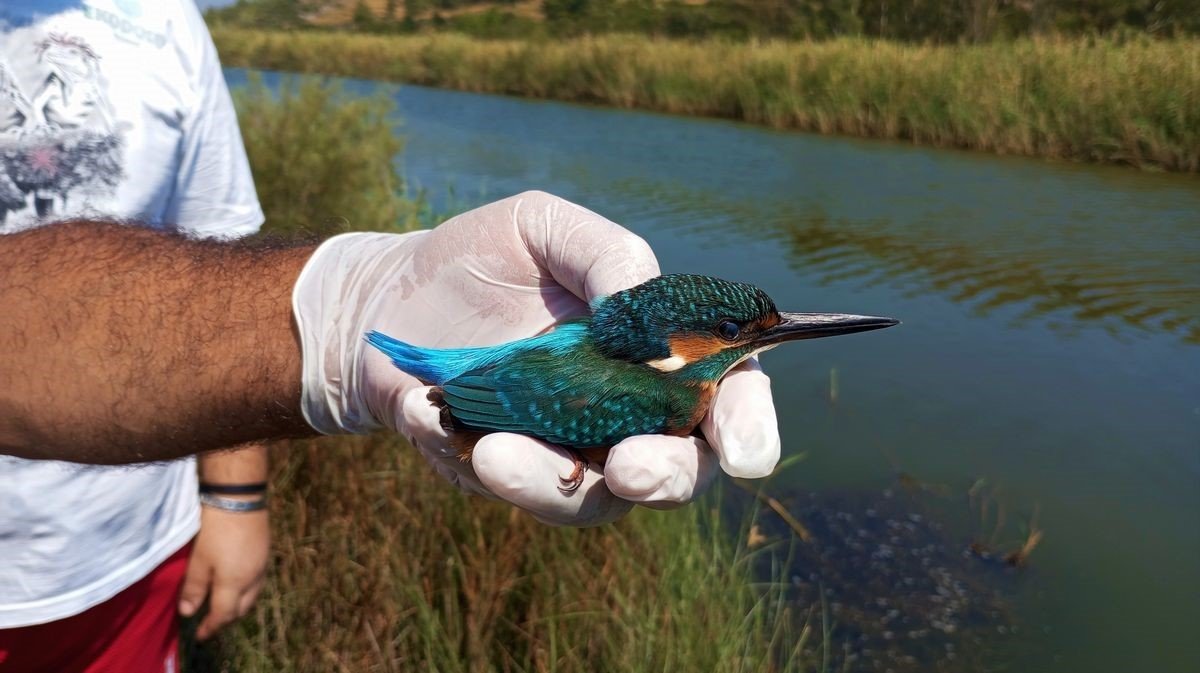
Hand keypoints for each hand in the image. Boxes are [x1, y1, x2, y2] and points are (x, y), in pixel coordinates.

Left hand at [178, 504, 269, 639]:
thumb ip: (194, 587)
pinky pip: (257, 581)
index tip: (200, 635)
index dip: (211, 626)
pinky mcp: (265, 552)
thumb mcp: (199, 559)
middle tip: (212, 621)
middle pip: (242, 608)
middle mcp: (253, 578)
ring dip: (238, 604)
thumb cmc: (215, 530)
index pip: (223, 614)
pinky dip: (246, 590)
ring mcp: (262, 564)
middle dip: (227, 618)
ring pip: (253, 595)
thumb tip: (188, 612)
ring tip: (224, 603)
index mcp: (235, 583)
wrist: (240, 498)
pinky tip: (237, 581)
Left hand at [293, 191, 780, 525]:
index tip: (744, 451)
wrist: (392, 296)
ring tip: (496, 452)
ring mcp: (568, 451)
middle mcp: (627, 413)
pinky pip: (509, 487)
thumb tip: (643, 317)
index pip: (728, 396)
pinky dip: (484, 463)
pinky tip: (441, 424)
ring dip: (552, 483)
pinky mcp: (506, 473)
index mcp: (659, 353)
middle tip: (630, 468)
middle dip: (664, 476)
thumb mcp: (545, 227)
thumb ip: (608, 256)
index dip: (749, 426)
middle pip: (677, 469)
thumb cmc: (484, 257)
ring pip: (591, 498)